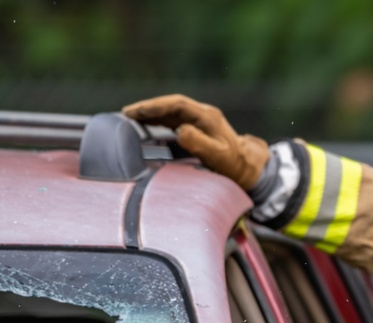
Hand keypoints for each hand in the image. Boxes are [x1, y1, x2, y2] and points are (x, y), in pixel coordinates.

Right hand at [122, 94, 268, 190]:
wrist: (246, 167)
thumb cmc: (232, 163)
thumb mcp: (217, 155)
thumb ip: (199, 143)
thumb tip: (180, 130)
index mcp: (207, 117)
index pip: (178, 105)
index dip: (157, 106)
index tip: (138, 111)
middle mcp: (203, 114)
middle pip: (172, 105)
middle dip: (149, 107)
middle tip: (127, 113)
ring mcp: (200, 120)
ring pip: (171, 111)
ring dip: (151, 112)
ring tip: (130, 117)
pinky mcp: (196, 127)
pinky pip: (174, 119)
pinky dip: (158, 120)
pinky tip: (145, 124)